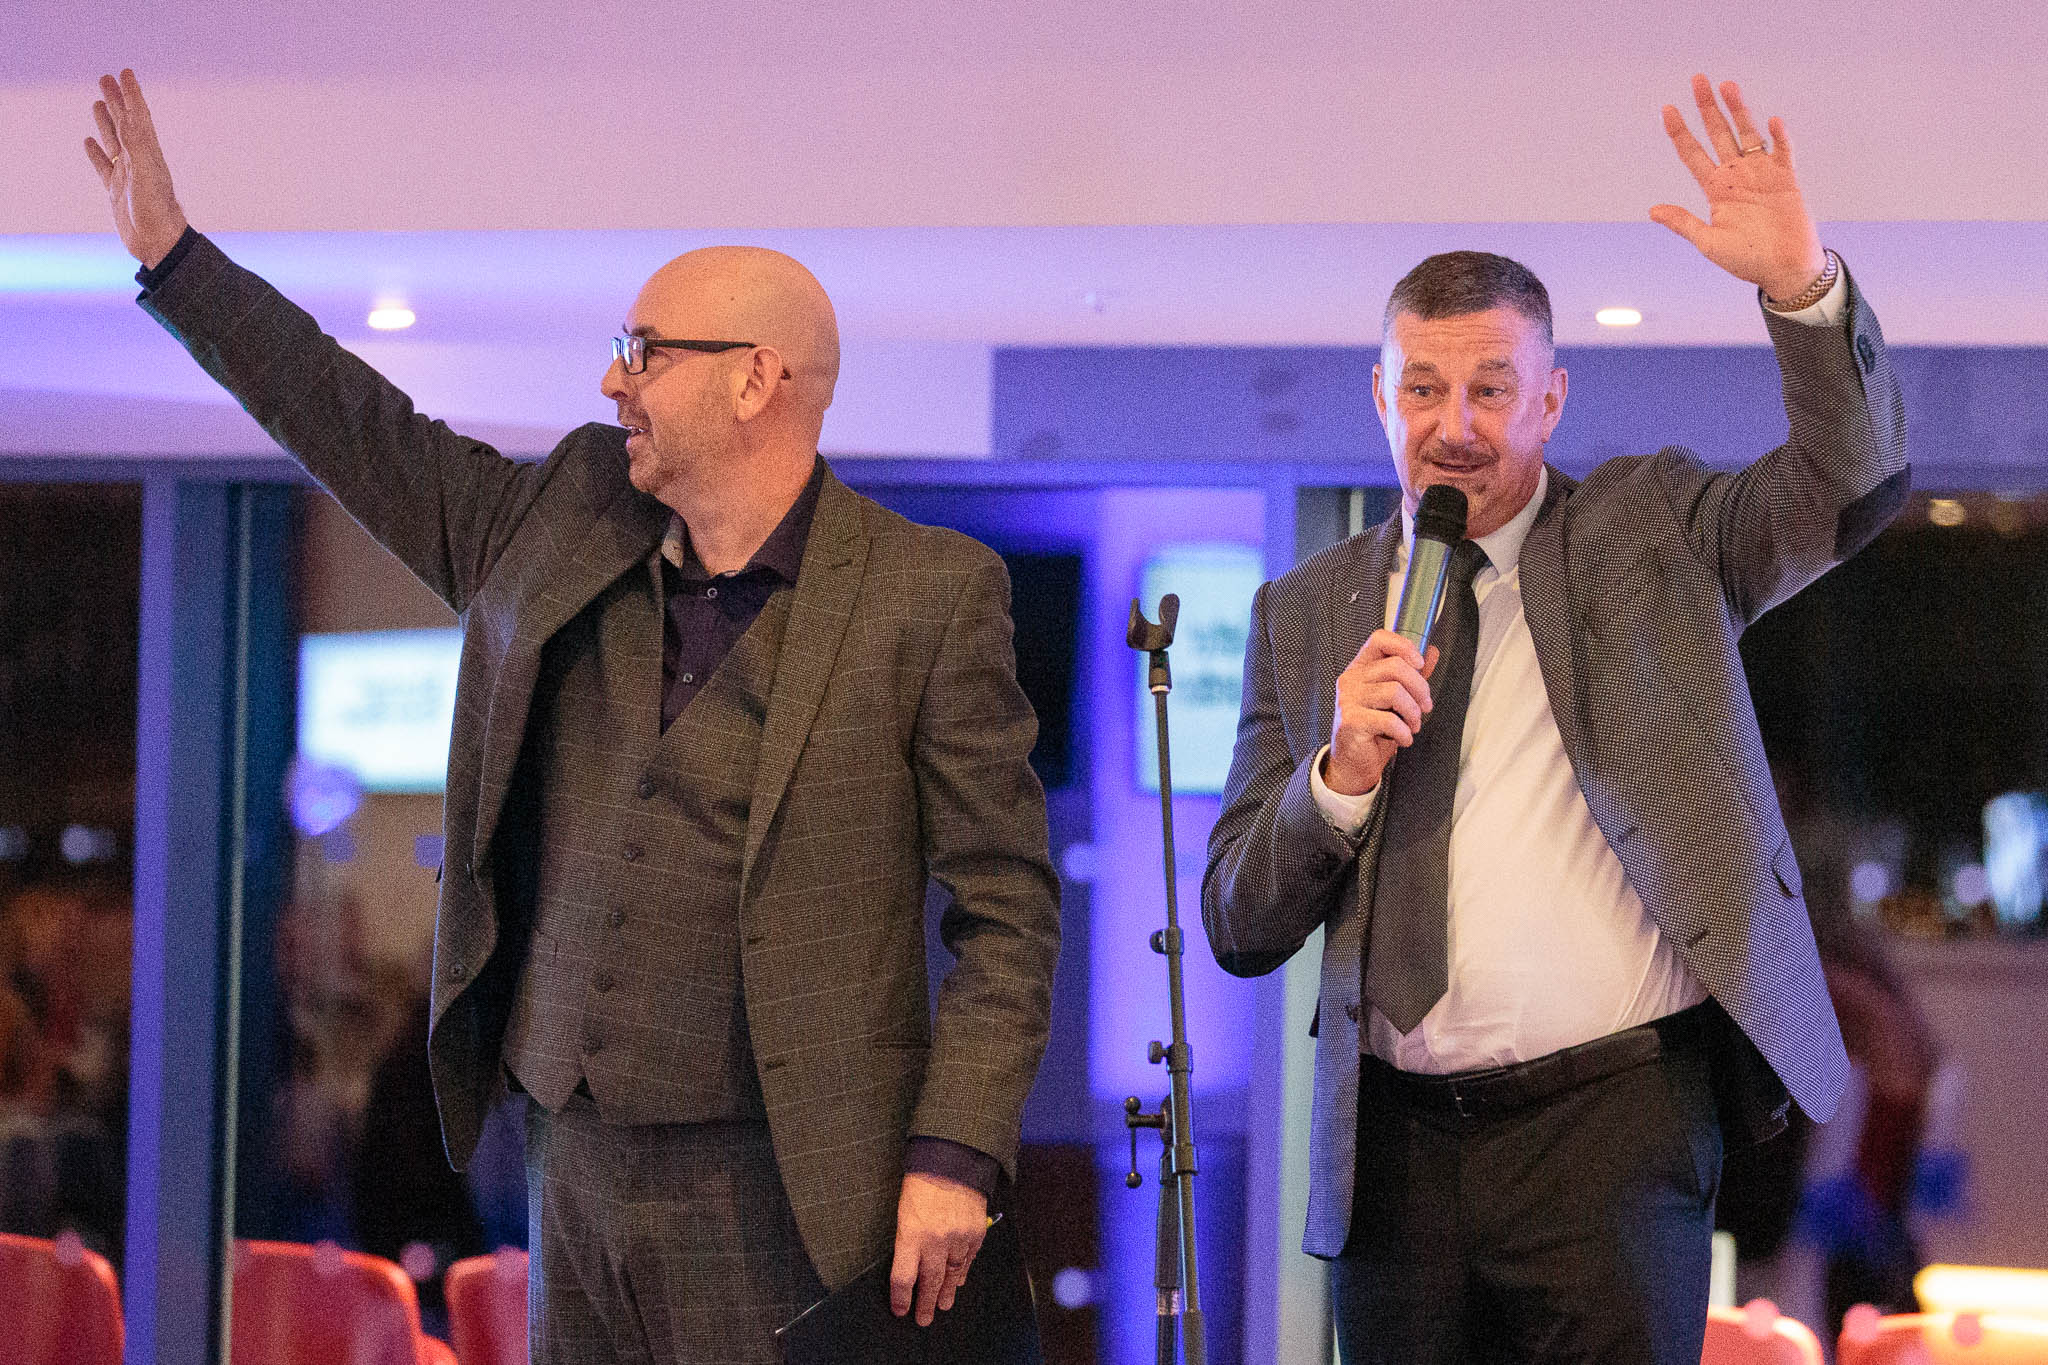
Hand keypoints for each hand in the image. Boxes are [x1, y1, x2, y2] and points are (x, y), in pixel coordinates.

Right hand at [83, 69, 188, 268]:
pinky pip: (104, 166)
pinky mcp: (116, 191)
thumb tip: (132, 119)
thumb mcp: (147, 176)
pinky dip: (96, 152)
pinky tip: (89, 142)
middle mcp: (139, 161)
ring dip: (106, 121)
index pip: (139, 116)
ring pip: (114, 141)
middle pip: (125, 123)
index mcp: (148, 154)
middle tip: (106, 78)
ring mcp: (127, 175)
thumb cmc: (157, 212)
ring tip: (99, 102)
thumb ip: (139, 147)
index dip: (132, 94)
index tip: (125, 72)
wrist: (159, 244)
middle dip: (117, 100)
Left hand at [888, 1171, 987, 1326]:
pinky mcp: (975, 1233)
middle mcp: (935, 1241)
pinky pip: (968, 1260)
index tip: (900, 1310)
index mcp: (911, 1235)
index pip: (903, 1278)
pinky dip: (962, 1273)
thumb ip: (907, 1240)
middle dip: (925, 1304)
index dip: (900, 1298)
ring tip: (942, 1306)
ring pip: (952, 1275)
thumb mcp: (903, 1211)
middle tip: (923, 1320)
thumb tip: (910, 1266)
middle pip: (929, 1283)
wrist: (952, 1160)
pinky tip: (958, 1282)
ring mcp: (958, 1239)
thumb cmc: (921, 1183)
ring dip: (946, 1293)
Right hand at [1325, 629, 1437, 796]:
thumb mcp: (1396, 699)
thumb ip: (1412, 674)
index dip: (1404, 646)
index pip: (1379, 640)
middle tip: (1425, 707)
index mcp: (1361, 668)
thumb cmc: (1374, 729)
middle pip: (1395, 666)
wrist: (1354, 762)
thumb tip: (1432, 652)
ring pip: (1395, 692)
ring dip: (1413, 713)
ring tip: (1413, 725)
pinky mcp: (1350, 720)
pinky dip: (1404, 733)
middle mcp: (1351, 679)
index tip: (1420, 663)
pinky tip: (1403, 739)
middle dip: (1420, 688)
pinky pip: (1389, 720)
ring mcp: (1348, 699)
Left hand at [1649, 74, 1826, 302]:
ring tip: (1727, 85)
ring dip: (1738, 110)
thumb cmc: (1745, 259)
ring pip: (1747, 133)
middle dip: (1708, 107)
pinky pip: (1782, 151)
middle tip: (1698, 80)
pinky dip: (1778, 137)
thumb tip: (1652, 210)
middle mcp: (1736, 175)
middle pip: (1719, 133)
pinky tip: (1771, 122)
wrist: (1784, 269)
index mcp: (1715, 189)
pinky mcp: (1786, 178)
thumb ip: (1684, 223)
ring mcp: (1761, 173)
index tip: (1666, 109)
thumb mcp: (1708, 243)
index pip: (1692, 154)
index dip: (1679, 132)